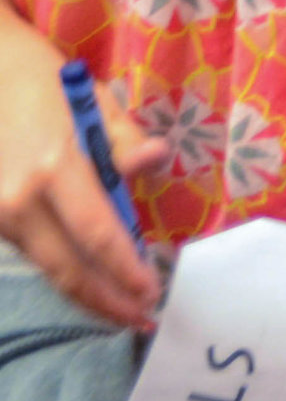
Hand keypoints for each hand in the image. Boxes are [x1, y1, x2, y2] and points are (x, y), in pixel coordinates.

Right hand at [0, 26, 164, 326]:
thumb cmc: (42, 81)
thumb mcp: (94, 101)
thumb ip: (125, 142)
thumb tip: (153, 163)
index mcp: (56, 167)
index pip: (99, 236)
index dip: (126, 271)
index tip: (152, 294)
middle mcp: (17, 198)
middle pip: (66, 268)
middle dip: (105, 301)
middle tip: (139, 320)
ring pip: (43, 264)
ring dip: (81, 288)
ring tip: (117, 304)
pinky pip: (24, 249)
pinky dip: (55, 264)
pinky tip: (82, 275)